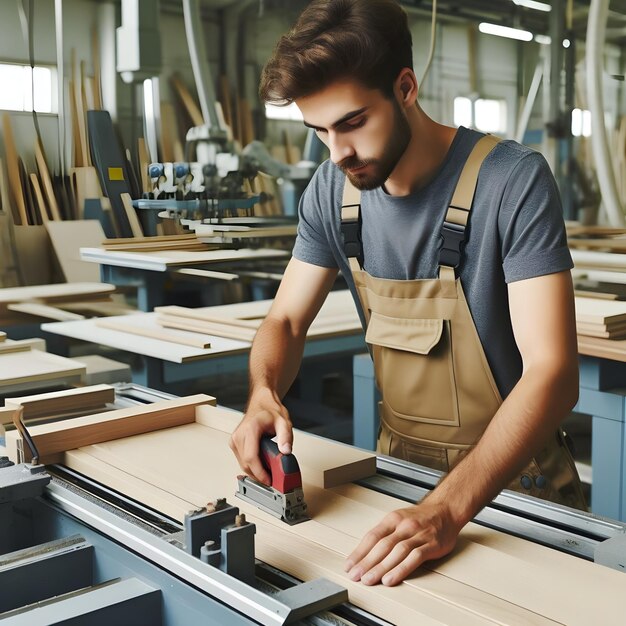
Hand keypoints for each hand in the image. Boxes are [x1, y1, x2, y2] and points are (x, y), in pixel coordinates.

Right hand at [229, 388, 292, 484]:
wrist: (261, 402)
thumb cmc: (270, 410)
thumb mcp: (284, 422)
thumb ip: (286, 437)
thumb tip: (285, 451)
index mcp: (250, 429)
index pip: (251, 457)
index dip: (260, 472)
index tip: (269, 480)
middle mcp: (239, 435)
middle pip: (246, 464)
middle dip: (259, 474)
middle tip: (274, 477)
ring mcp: (235, 440)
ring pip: (243, 464)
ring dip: (255, 471)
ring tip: (269, 470)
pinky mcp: (234, 443)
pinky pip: (242, 460)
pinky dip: (252, 465)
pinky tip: (262, 464)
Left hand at [344, 500, 461, 585]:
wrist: (445, 511)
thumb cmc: (420, 518)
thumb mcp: (399, 519)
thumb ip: (384, 534)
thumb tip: (364, 553)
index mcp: (393, 519)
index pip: (372, 536)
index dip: (359, 552)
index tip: (349, 565)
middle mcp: (404, 525)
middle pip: (382, 545)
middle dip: (367, 562)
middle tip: (356, 576)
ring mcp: (418, 535)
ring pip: (396, 552)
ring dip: (381, 568)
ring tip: (369, 580)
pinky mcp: (431, 544)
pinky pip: (414, 557)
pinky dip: (401, 569)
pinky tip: (391, 578)